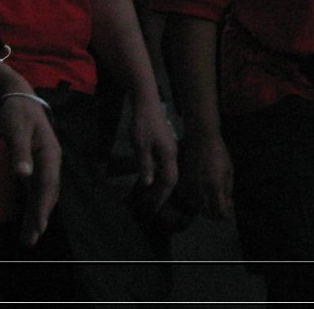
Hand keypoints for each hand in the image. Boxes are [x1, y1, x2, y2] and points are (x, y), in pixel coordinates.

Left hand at [0, 94, 59, 245]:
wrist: (18, 97)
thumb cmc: (18, 112)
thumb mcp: (17, 129)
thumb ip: (19, 152)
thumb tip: (23, 176)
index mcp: (50, 153)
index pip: (48, 184)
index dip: (42, 206)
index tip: (37, 226)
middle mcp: (50, 161)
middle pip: (47, 193)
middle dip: (40, 217)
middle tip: (30, 240)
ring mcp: (44, 163)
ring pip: (42, 193)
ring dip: (36, 214)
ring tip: (30, 236)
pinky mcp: (35, 164)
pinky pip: (36, 188)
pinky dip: (34, 204)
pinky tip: (31, 216)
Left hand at [128, 98, 178, 215]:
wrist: (147, 105)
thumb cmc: (144, 126)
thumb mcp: (141, 147)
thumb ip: (146, 166)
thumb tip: (149, 184)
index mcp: (169, 155)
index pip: (169, 180)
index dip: (162, 195)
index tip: (154, 209)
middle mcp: (173, 154)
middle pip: (171, 178)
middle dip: (162, 194)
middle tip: (151, 208)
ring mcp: (170, 149)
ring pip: (169, 172)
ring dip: (160, 186)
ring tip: (151, 198)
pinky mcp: (165, 146)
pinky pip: (165, 166)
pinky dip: (159, 176)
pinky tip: (152, 181)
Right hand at [181, 133, 233, 219]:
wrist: (201, 140)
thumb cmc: (219, 153)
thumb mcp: (228, 171)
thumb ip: (227, 189)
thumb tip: (227, 204)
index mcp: (215, 186)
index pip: (219, 211)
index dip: (225, 215)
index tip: (228, 213)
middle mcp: (200, 190)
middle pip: (207, 212)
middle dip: (216, 213)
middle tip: (222, 209)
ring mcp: (190, 187)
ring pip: (197, 207)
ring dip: (206, 207)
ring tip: (213, 200)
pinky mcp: (182, 183)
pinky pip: (189, 198)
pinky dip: (196, 200)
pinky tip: (202, 193)